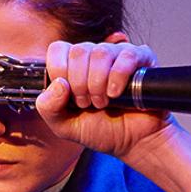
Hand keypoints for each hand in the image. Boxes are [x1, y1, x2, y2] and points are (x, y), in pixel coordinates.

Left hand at [34, 37, 169, 158]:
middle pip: (78, 51)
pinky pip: (127, 55)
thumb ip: (48, 108)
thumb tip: (58, 83)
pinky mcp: (142, 59)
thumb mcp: (65, 126)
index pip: (58, 49)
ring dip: (98, 83)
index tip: (70, 96)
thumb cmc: (102, 130)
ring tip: (104, 102)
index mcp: (73, 65)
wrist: (133, 142)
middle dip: (80, 84)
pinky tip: (117, 94)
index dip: (60, 72)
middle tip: (89, 103)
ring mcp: (118, 55)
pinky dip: (118, 76)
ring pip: (101, 52)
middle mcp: (95, 55)